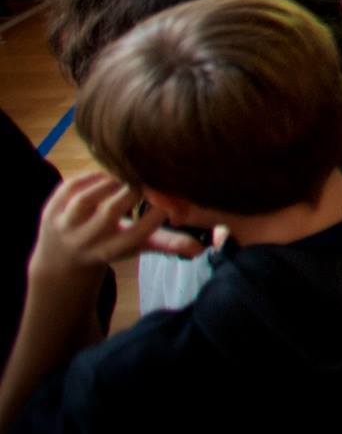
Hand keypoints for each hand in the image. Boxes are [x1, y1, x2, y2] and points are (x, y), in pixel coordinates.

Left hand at [29, 174, 203, 286]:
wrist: (60, 259)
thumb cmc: (109, 246)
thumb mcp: (136, 248)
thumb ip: (167, 243)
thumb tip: (200, 248)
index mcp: (110, 251)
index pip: (139, 232)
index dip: (159, 211)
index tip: (170, 198)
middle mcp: (85, 241)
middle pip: (112, 211)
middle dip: (133, 189)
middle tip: (148, 176)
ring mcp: (63, 226)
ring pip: (88, 198)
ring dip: (111, 181)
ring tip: (127, 174)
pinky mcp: (49, 210)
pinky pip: (71, 187)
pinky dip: (91, 177)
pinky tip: (106, 175)